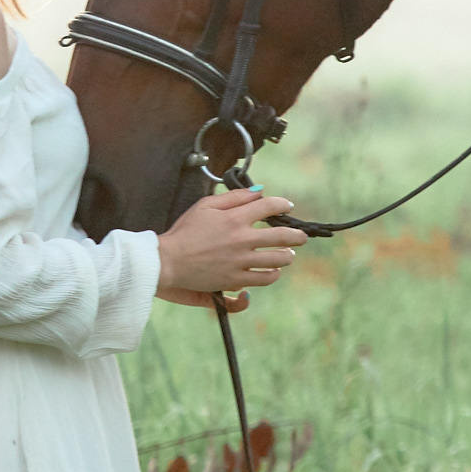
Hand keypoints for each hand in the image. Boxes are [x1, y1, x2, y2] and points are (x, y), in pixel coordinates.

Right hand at [155, 188, 307, 310]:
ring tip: (289, 254)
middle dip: (297, 235)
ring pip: (277, 259)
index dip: (282, 204)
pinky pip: (263, 278)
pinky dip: (273, 274)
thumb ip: (233, 197)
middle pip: (281, 235)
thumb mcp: (205, 206)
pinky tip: (273, 271)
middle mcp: (241, 239)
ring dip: (287, 255)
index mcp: (234, 218)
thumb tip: (257, 192)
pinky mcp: (235, 279)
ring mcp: (240, 261)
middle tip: (302, 236)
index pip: (268, 206)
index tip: (287, 206)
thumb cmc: (184, 232)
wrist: (168, 261)